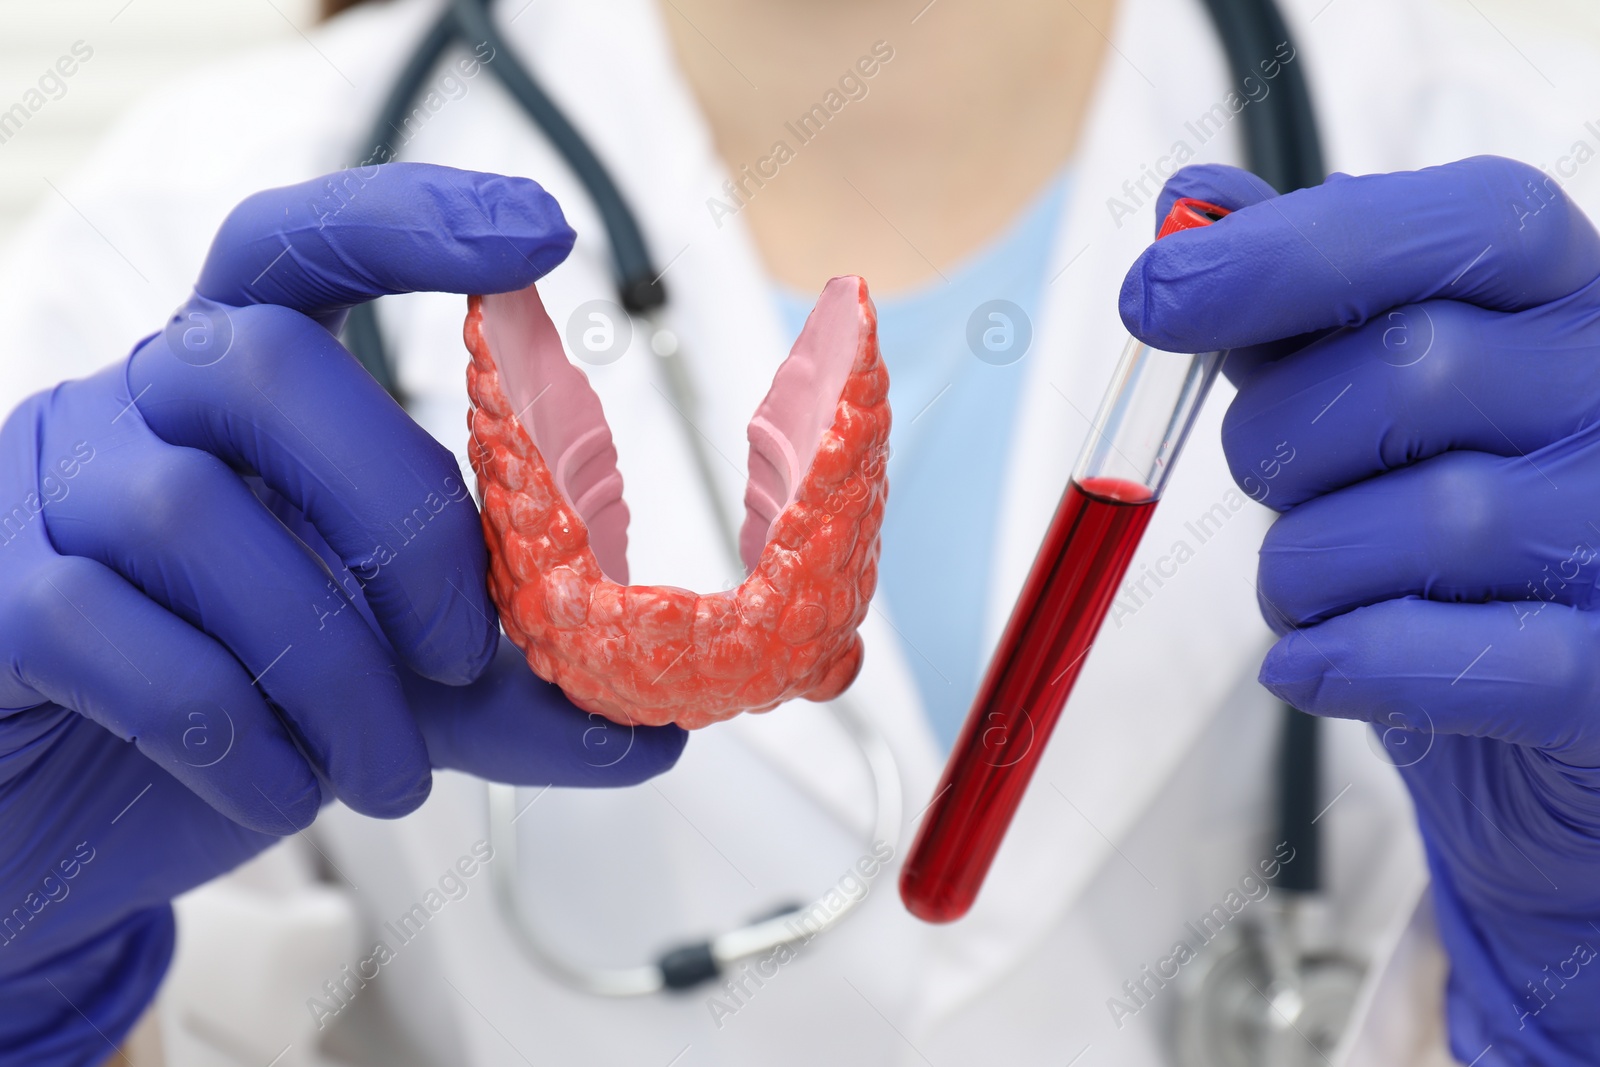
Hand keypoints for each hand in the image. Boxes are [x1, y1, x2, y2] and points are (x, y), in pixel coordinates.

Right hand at [0, 163, 684, 1063]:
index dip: (412, 222)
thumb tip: (656, 727)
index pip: (304, 248)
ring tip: (389, 770)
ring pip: (198, 520)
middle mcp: (137, 405)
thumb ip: (510, 693)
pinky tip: (281, 784)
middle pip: (267, 364)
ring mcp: (45, 491)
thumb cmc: (231, 707)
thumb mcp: (393, 689)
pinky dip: (234, 729)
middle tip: (467, 654)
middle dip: (402, 515)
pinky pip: (113, 635)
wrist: (63, 819)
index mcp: (242, 390)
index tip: (542, 234)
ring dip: (333, 669)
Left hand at [1123, 156, 1599, 1063]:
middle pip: (1416, 370)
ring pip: (1427, 520)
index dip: (1296, 249)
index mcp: (1565, 301)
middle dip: (1278, 439)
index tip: (1154, 292)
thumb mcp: (1362, 396)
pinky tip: (1310, 664)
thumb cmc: (1436, 527)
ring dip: (1304, 568)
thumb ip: (1288, 300)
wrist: (1537, 714)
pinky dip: (1351, 661)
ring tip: (1309, 588)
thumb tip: (1190, 202)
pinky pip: (1459, 658)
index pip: (1465, 223)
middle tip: (1270, 484)